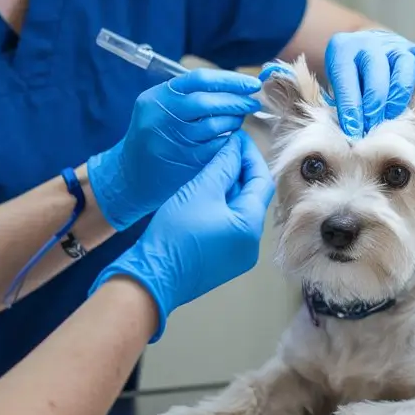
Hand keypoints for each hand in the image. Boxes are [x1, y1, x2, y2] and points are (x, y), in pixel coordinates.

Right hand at [88, 69, 263, 230]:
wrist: (130, 175)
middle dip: (237, 101)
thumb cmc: (153, 136)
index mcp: (157, 97)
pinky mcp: (184, 162)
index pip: (200, 80)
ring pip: (215, 126)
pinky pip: (216, 147)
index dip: (230, 80)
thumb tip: (235, 86)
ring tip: (238, 120)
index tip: (251, 83)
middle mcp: (162, 116)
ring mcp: (173, 140)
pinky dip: (227, 142)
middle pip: (209, 103)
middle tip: (253, 103)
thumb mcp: (160, 108)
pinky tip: (227, 139)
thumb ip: (190, 95)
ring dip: (234, 122)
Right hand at [91, 131, 274, 341]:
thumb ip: (223, 164)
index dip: (250, 156)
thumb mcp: (200, 189)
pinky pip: (228, 227)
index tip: (236, 138)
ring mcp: (237, 256)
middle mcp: (251, 244)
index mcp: (250, 226)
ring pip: (239, 212)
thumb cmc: (176, 232)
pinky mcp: (221, 262)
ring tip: (211, 169)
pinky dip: (220, 208)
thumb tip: (235, 146)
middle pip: (251, 197)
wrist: (152, 276)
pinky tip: (203, 195)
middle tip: (222, 151)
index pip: (261, 181)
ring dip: (228, 189)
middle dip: (238, 172)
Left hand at [325, 29, 414, 137]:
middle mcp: (369, 43)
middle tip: (373, 128)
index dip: (351, 108)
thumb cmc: (347, 77)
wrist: (362, 49)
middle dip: (375, 104)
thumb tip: (353, 131)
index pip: (346, 80)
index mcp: (342, 50)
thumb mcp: (334, 87)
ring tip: (393, 116)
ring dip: (399, 94)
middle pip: (376, 71)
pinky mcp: (414, 48)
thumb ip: (342, 104)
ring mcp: (393, 44)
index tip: (354, 131)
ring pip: (404, 64)